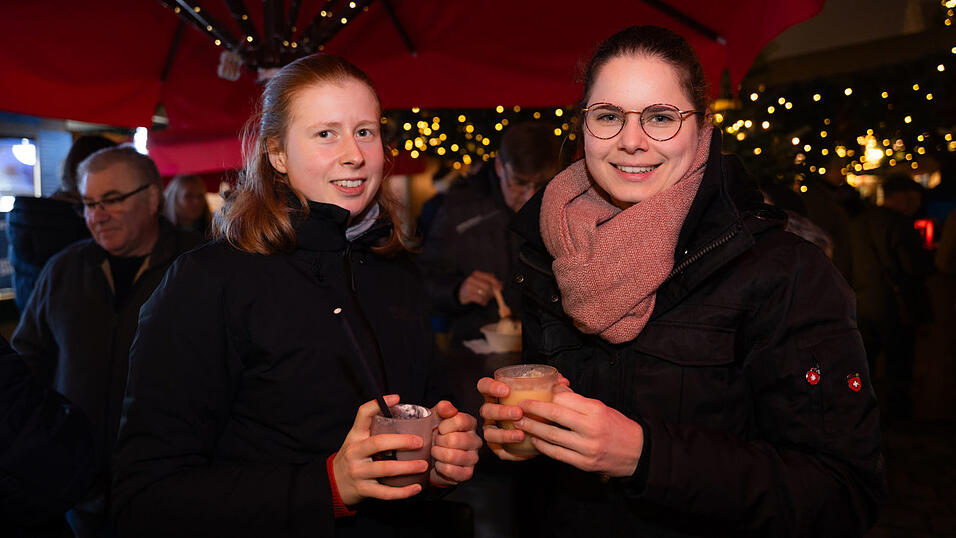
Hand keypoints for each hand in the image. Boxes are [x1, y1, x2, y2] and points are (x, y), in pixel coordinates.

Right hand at [332, 395, 428, 505]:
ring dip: (407, 467)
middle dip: (401, 441)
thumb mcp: (357, 439)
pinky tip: (416, 487)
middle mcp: (354, 452)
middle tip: (420, 442)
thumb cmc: (353, 457)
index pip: (363, 414)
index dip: (378, 404)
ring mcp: (358, 472)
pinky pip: (385, 492)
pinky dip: (403, 492)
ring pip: (385, 469)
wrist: (333, 483)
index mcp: (355, 436)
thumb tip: (401, 413)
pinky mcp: (363, 489)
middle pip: (378, 442)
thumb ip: (374, 428)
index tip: (397, 398)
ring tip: (423, 464)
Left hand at [428, 401, 480, 485]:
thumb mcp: (435, 417)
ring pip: (452, 456)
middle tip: (436, 442)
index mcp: (470, 424)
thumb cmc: (434, 434)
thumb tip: (448, 407)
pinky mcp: (467, 473)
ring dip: (438, 454)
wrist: (429, 456)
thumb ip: (442, 408)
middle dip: (439, 441)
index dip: (444, 425)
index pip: (460, 420)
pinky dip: (440, 467)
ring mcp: (473, 458)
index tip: (439, 428)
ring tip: (436, 452)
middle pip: (455, 439)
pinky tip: (439, 463)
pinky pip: (451, 470)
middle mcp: (475, 440)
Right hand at [457, 271, 501, 306]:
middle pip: (488, 286)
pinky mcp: (467, 295)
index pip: (489, 277)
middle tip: (493, 296)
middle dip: (492, 292)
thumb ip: (490, 281)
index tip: (501, 288)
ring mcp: (469, 287)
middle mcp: (472, 279)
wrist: (460, 293)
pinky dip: (484, 302)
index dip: (496, 283)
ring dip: (488, 298)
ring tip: (487, 298)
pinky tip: (483, 302)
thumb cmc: (473, 286)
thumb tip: (501, 284)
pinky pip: (480, 299)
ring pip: (484, 293)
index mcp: (476, 274)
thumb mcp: (480, 281)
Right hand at [476, 376, 568, 460]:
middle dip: (501, 411)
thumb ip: (550, 387)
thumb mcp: (541, 395)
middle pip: (486, 410)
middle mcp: (491, 412)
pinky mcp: (498, 447)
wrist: (540, 431)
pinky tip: (523, 452)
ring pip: (489, 432)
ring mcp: (492, 429)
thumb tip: (562, 382)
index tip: (506, 390)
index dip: (491, 387)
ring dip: (503, 434)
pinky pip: (499, 452)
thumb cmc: (536, 408)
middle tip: (518, 413)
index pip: (484, 386)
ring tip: (520, 435)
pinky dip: (510, 452)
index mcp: (497, 395)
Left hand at [516, 389, 643, 476]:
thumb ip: (578, 401)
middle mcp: (590, 428)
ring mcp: (587, 447)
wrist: (637, 453)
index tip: (532, 393)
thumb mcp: (601, 408)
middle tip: (519, 407)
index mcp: (595, 410)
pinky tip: (534, 441)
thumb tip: (555, 390)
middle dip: (533, 410)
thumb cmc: (616, 426)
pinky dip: (543, 447)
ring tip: (519, 423)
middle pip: (554, 415)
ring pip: (552, 436)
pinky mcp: (584, 463)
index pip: (564, 398)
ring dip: (532, 429)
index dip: (546, 395)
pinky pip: (558, 454)